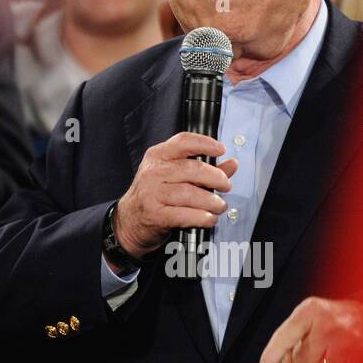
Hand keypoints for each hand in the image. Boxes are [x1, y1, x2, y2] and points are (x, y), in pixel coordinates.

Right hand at [113, 132, 238, 258]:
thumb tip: (232, 164)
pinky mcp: (155, 214)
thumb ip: (205, 169)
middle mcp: (153, 172)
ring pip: (190, 193)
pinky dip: (202, 217)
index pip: (183, 142)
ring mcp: (152, 193)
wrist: (130, 220)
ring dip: (211, 201)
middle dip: (215, 177)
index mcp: (158, 156)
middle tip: (226, 185)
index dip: (205, 143)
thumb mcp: (174, 176)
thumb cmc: (154, 195)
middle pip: (191, 169)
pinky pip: (184, 215)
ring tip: (219, 205)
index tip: (221, 150)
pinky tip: (209, 218)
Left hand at [259, 297, 362, 362]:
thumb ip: (290, 337)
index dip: (273, 352)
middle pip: (302, 362)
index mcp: (312, 310)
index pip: (286, 335)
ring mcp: (349, 342)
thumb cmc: (335, 316)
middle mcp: (330, 325)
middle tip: (317, 348)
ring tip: (330, 354)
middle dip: (306, 360)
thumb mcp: (309, 315)